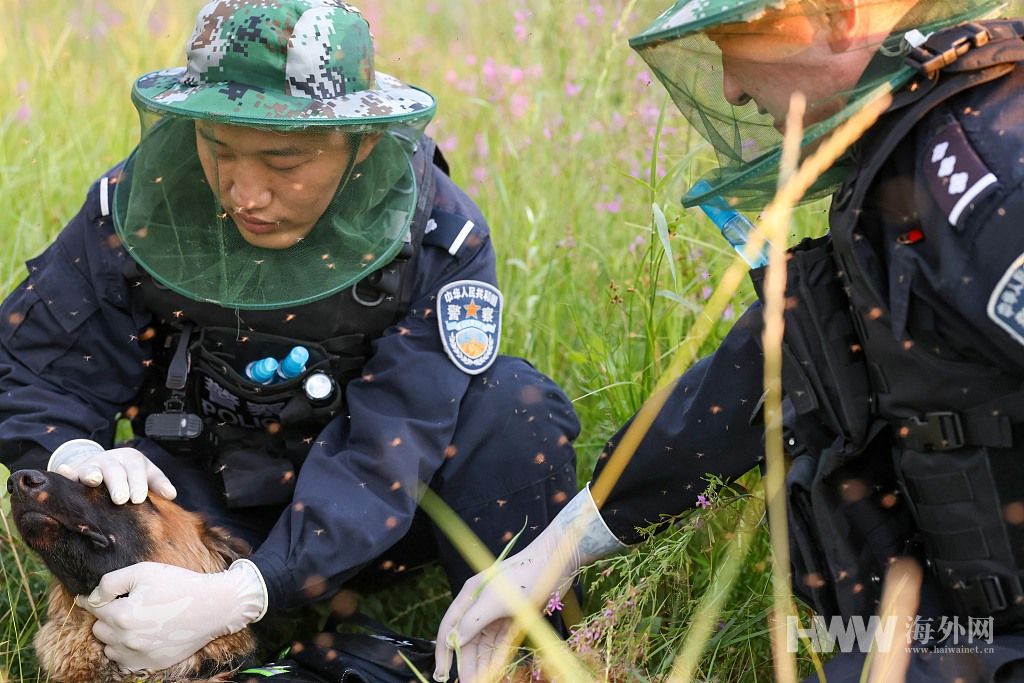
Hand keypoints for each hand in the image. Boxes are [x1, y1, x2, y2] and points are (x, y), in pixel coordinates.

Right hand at [48, 439, 175, 504]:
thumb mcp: (145, 474)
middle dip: (118, 483)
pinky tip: (63, 473)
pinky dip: (66, 472)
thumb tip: (172, 495)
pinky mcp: (74, 471)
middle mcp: (111, 459)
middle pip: (115, 470)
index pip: (137, 469)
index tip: (139, 499)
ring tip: (93, 481)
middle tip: (121, 499)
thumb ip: (157, 483)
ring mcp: (91, 465)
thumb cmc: (128, 474)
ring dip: (92, 474)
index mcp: (131, 459)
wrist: (101, 465)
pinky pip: (69, 472)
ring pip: (92, 468)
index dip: (138, 482)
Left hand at [77, 560, 266, 672]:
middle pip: (99, 629)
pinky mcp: (150, 665)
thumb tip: (92, 597)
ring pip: (109, 648)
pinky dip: (127, 652)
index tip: (102, 596)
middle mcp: (126, 640)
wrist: (214, 607)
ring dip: (116, 636)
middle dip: (109, 617)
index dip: (98, 598)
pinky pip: (124, 663)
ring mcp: (138, 655)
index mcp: (122, 615)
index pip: (93, 607)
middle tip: (128, 605)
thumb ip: (110, 582)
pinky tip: (141, 638)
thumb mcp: (144, 571)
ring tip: (136, 622)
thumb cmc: (180, 585)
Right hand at [433, 487, 626, 681]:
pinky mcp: (513, 617)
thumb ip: (473, 621)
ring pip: (483, 644)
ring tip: (480, 682)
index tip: (443, 674)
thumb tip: (455, 641)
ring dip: (481, 664)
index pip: (450, 628)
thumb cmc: (525, 576)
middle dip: (466, 663)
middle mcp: (479, 604)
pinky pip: (499, 642)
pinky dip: (495, 657)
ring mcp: (496, 611)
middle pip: (467, 639)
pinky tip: (494, 671)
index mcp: (469, 595)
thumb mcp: (496, 600)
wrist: (556, 561)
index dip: (444, 652)